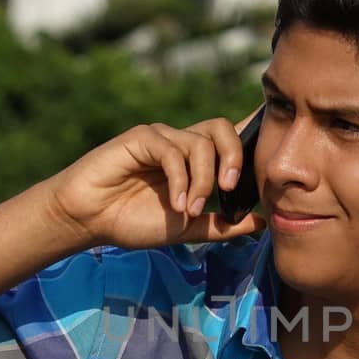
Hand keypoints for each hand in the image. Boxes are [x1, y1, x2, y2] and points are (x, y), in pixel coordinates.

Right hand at [46, 111, 265, 250]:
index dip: (252, 139)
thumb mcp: (187, 229)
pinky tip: (176, 204)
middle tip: (229, 189)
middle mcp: (182, 144)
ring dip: (202, 181)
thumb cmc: (133, 221)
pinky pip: (172, 150)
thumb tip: (263, 223)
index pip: (231, 139)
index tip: (268, 159)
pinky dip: (181, 180)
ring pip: (201, 142)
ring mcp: (162, 138)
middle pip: (223, 128)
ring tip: (190, 210)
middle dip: (234, 157)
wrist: (90, 220)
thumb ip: (222, 226)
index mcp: (196, 162)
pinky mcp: (141, 138)